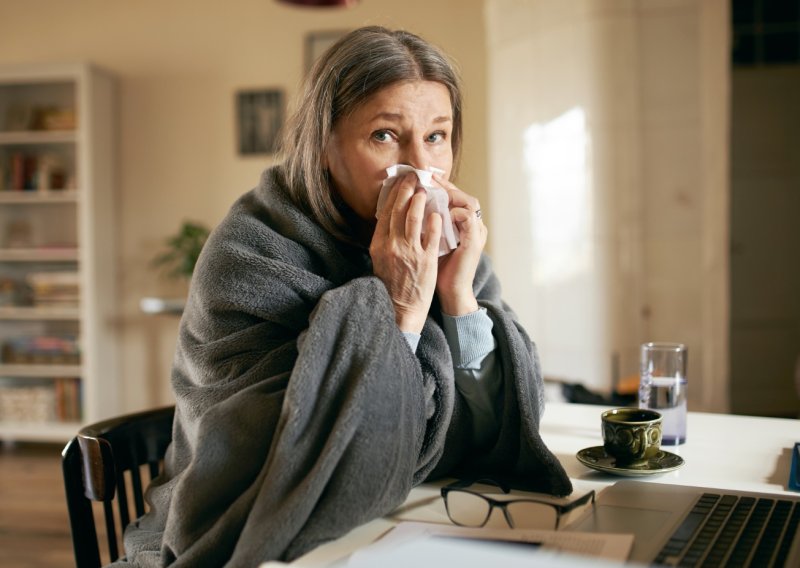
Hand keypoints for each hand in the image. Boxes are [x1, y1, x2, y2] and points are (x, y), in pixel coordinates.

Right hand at [370, 173, 442, 333]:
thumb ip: (384, 240)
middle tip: (413, 178)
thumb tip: (388, 220)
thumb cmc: (391, 284)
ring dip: (420, 201)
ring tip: (425, 191)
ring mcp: (409, 252)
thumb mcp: (380, 260)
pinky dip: (434, 221)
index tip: (400, 182)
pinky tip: (438, 213)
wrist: (400, 308)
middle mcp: (392, 245)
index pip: (386, 213)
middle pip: (399, 211)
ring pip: (413, 219)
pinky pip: (430, 235)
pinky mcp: (425, 260)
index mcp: (379, 244)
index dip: (394, 195)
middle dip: (406, 191)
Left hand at [434, 175, 486, 315]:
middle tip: (426, 177)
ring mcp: (476, 232)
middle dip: (443, 185)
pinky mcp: (474, 241)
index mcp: (462, 224)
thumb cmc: (439, 269)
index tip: (421, 178)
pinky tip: (439, 212)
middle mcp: (472, 225)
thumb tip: (406, 207)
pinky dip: (454, 212)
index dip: (439, 186)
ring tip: (431, 190)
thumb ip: (426, 225)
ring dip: (450, 195)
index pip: (453, 198)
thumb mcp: (431, 242)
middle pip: (462, 195)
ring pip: (468, 202)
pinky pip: (467, 218)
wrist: (451, 292)